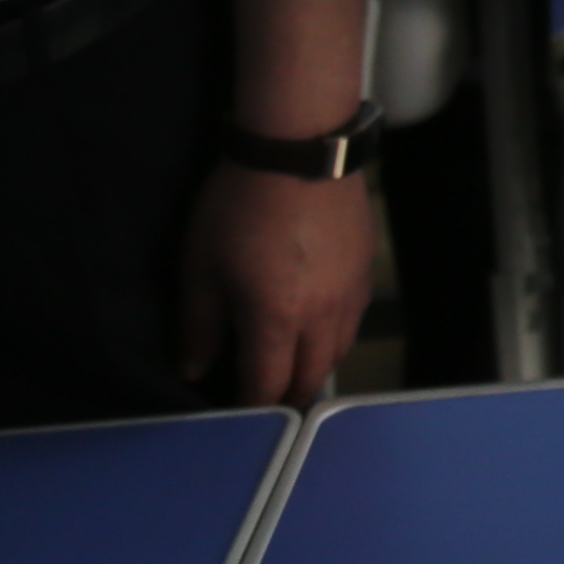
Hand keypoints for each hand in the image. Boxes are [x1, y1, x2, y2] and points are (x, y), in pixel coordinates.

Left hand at [177, 163, 373, 408]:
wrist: (299, 149)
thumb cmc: (239, 208)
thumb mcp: (201, 267)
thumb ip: (199, 325)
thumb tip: (196, 370)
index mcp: (276, 320)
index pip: (267, 387)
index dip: (249, 408)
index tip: (233, 414)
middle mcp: (322, 316)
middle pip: (311, 378)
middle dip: (286, 397)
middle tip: (263, 399)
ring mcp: (351, 292)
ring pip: (339, 352)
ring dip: (314, 368)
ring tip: (291, 366)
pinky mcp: (367, 268)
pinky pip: (354, 320)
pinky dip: (334, 336)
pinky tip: (318, 323)